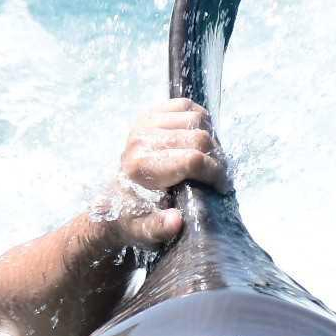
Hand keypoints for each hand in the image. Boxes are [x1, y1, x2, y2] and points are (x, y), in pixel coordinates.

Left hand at [104, 97, 229, 250]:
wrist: (112, 199)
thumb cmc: (132, 216)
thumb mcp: (143, 230)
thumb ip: (158, 228)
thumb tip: (177, 221)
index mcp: (140, 166)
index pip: (192, 160)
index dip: (215, 173)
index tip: (222, 187)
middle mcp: (141, 139)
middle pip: (199, 138)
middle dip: (216, 158)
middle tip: (218, 176)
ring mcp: (145, 122)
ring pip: (197, 119)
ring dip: (209, 139)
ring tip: (208, 159)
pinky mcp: (150, 113)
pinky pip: (186, 105)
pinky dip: (199, 119)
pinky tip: (198, 138)